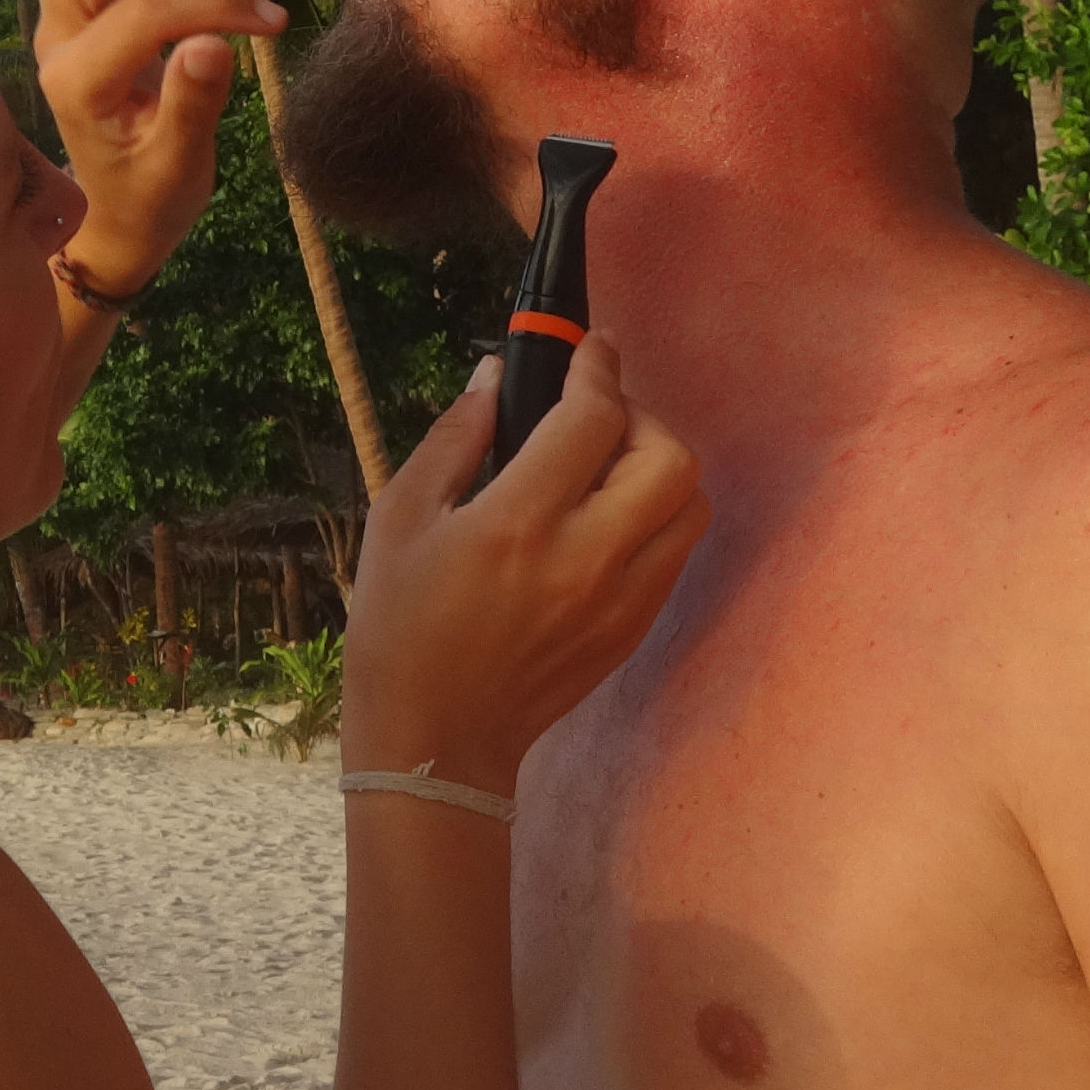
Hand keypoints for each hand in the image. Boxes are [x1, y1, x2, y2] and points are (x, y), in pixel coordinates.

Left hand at [30, 0, 285, 288]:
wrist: (116, 209)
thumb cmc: (152, 195)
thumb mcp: (181, 168)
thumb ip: (193, 106)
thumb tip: (214, 41)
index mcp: (79, 86)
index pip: (144, 13)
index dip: (215, 5)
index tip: (272, 20)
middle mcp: (56, 46)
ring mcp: (54, 24)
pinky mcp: (64, 11)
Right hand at [341, 338, 706, 790]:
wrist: (436, 740)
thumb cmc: (400, 627)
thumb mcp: (399, 518)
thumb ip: (454, 438)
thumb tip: (496, 375)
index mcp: (517, 524)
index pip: (592, 417)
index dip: (595, 367)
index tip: (587, 349)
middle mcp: (583, 559)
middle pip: (669, 456)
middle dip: (639, 415)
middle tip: (596, 415)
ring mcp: (619, 601)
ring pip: (690, 504)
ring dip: (659, 467)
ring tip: (607, 467)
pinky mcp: (632, 630)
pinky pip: (675, 552)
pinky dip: (656, 516)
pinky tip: (606, 519)